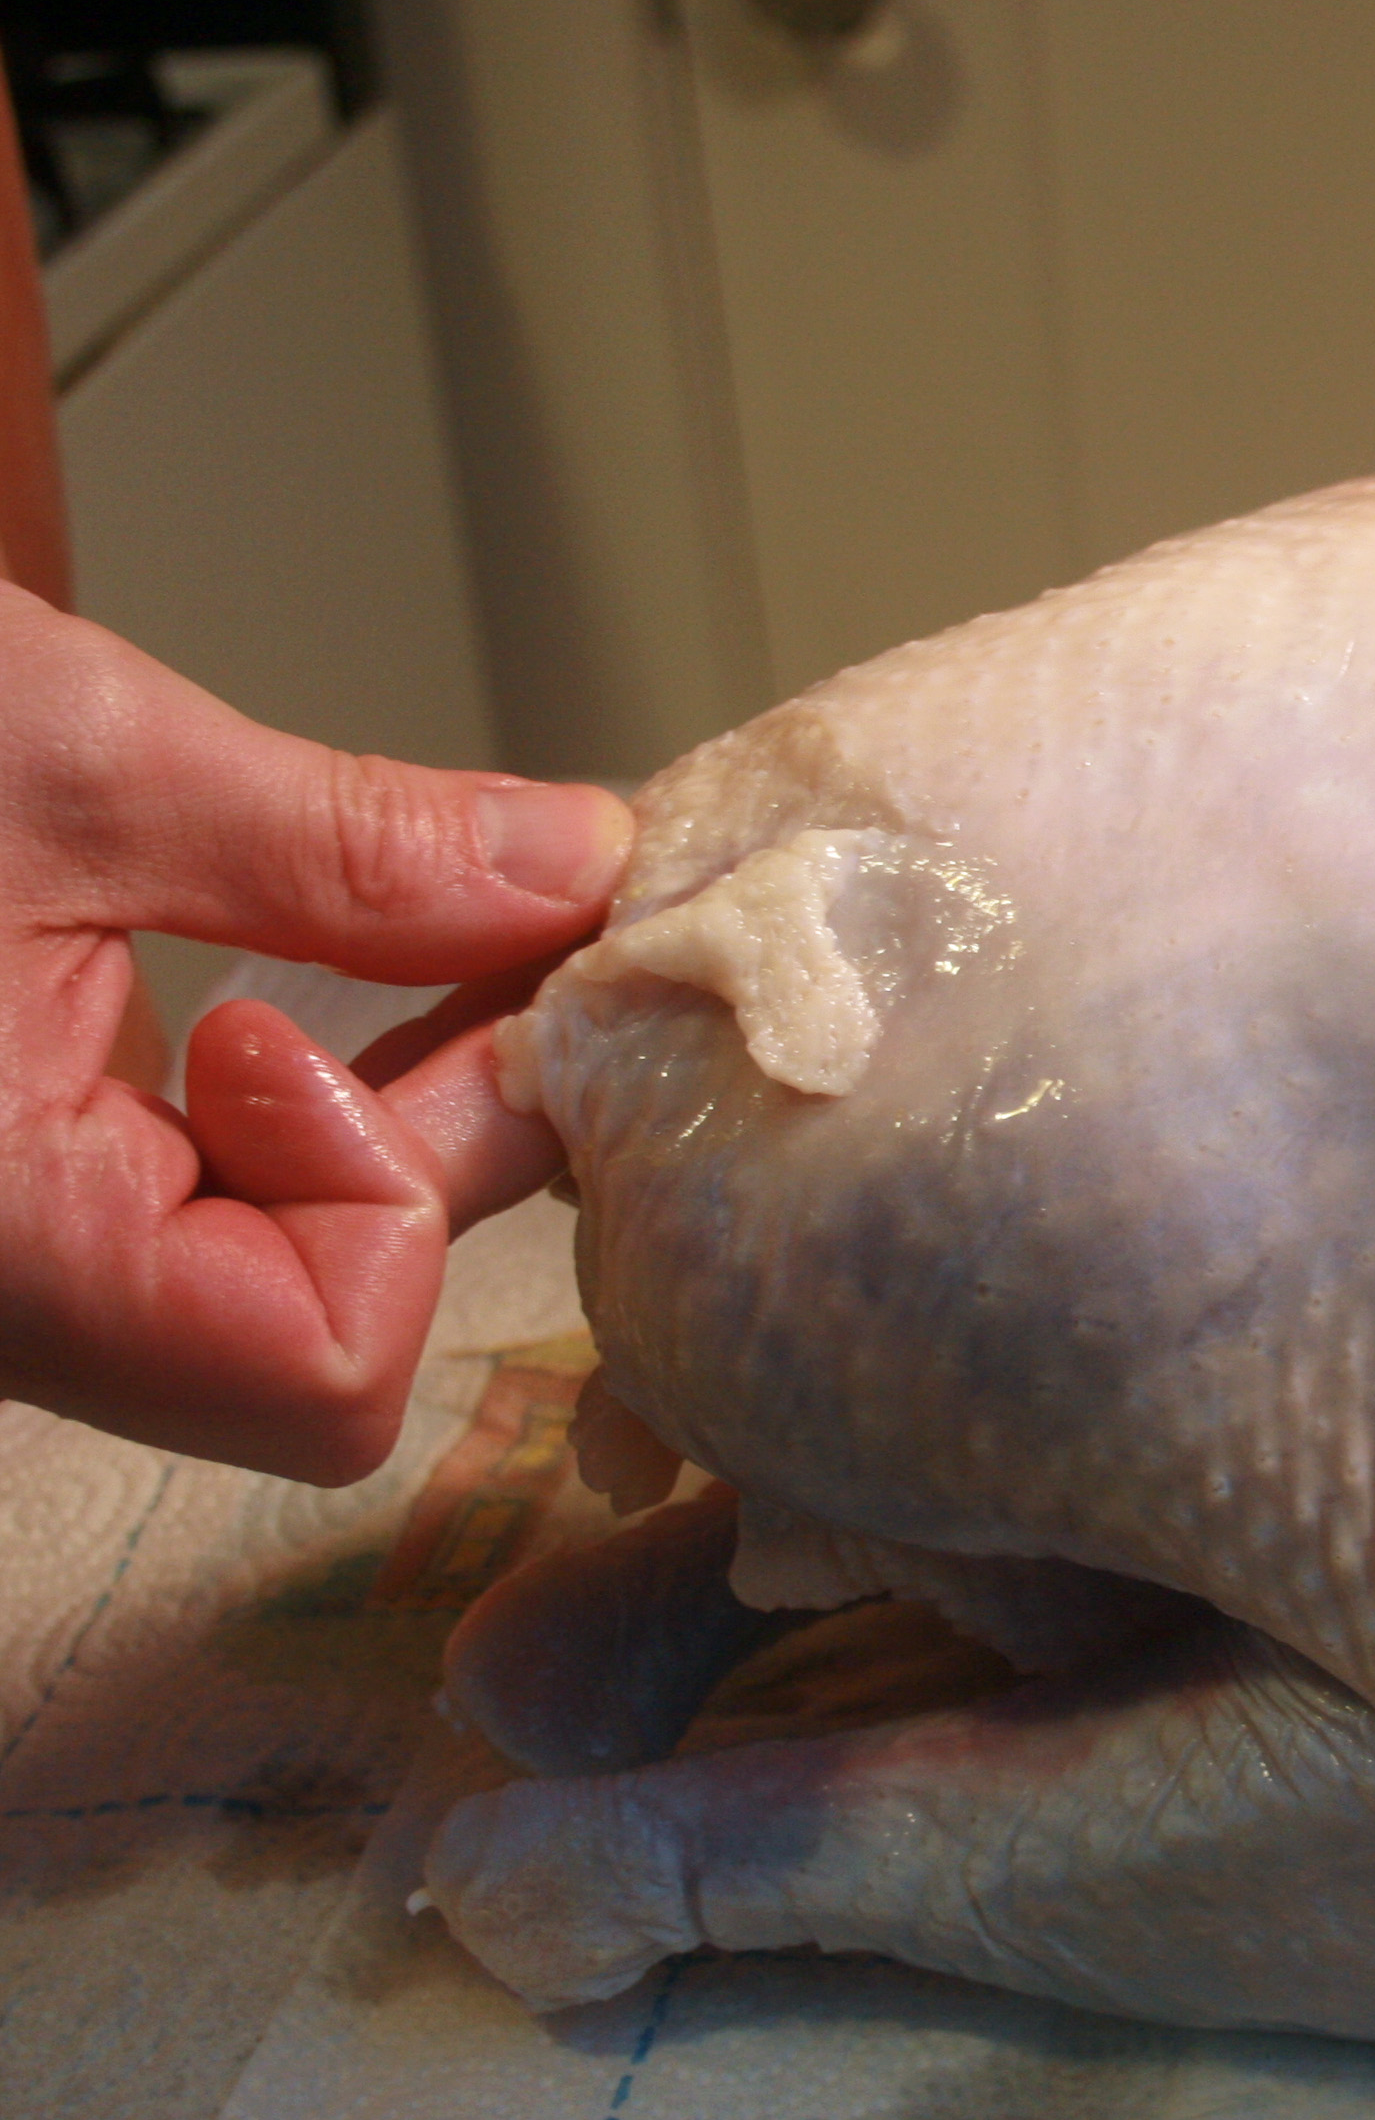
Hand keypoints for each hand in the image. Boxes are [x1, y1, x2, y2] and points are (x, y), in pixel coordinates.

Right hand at [0, 585, 629, 1482]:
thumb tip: (571, 867)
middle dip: (405, 1149)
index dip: (400, 1187)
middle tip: (446, 959)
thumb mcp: (57, 755)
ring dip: (336, 1135)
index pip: (321, 1364)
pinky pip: (165, 1237)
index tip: (355, 1014)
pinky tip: (245, 1008)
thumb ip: (343, 848)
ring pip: (245, 1297)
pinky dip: (249, 1130)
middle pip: (303, 1344)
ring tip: (326, 964)